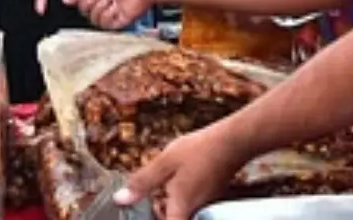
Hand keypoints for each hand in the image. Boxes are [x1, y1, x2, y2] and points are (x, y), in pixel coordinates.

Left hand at [114, 122, 247, 219]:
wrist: (232, 141)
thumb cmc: (200, 151)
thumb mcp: (164, 163)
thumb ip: (142, 183)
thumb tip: (120, 199)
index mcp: (181, 209)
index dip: (155, 219)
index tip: (146, 211)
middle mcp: (195, 212)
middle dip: (159, 215)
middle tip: (150, 200)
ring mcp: (205, 206)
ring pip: (181, 215)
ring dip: (168, 207)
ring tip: (162, 188)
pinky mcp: (210, 197)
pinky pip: (190, 206)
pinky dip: (179, 199)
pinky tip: (176, 181)